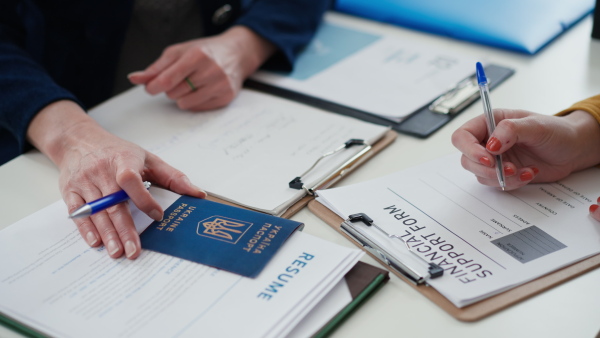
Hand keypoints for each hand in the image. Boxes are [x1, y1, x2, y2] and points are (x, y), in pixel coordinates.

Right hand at [27, 101, 206, 258]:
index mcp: (123, 161)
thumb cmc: (118, 152)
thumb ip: (173, 177)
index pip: (131, 180)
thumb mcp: (148, 158)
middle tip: (134, 251)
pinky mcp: (69, 191)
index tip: (158, 216)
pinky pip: (77, 212)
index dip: (144, 199)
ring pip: (97, 212)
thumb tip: (199, 194)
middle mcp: (101, 171)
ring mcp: (84, 182)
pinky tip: (96, 242)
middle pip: (114, 203)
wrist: (79, 140)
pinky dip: (86, 228)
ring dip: (108, 234)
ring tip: (118, 252)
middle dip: (125, 230)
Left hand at [128, 26, 274, 110]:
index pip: (167, 80)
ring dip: (182, 97)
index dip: (153, 87)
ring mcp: (220, 85)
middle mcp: (210, 70)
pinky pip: (198, 109)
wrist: (236, 54)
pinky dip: (194, 102)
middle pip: (174, 93)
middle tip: (180, 79)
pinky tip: (202, 90)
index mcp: (196, 55)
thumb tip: (134, 79)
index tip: (150, 88)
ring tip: (191, 84)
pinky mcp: (226, 97)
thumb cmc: (205, 51)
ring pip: (184, 103)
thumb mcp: (179, 52)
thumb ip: (156, 68)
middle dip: (171, 88)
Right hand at [451, 109, 599, 189]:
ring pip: (480, 174)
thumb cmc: (556, 131)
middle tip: (508, 169)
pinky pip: (496, 183)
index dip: (469, 149)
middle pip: (467, 159)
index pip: (463, 136)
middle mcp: (488, 140)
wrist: (572, 150)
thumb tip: (491, 145)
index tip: (488, 158)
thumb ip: (511, 130)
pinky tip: (529, 173)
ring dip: (501, 177)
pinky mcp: (503, 173)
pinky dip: (512, 183)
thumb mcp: (535, 125)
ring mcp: (495, 158)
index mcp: (490, 123)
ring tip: (523, 171)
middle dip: (486, 168)